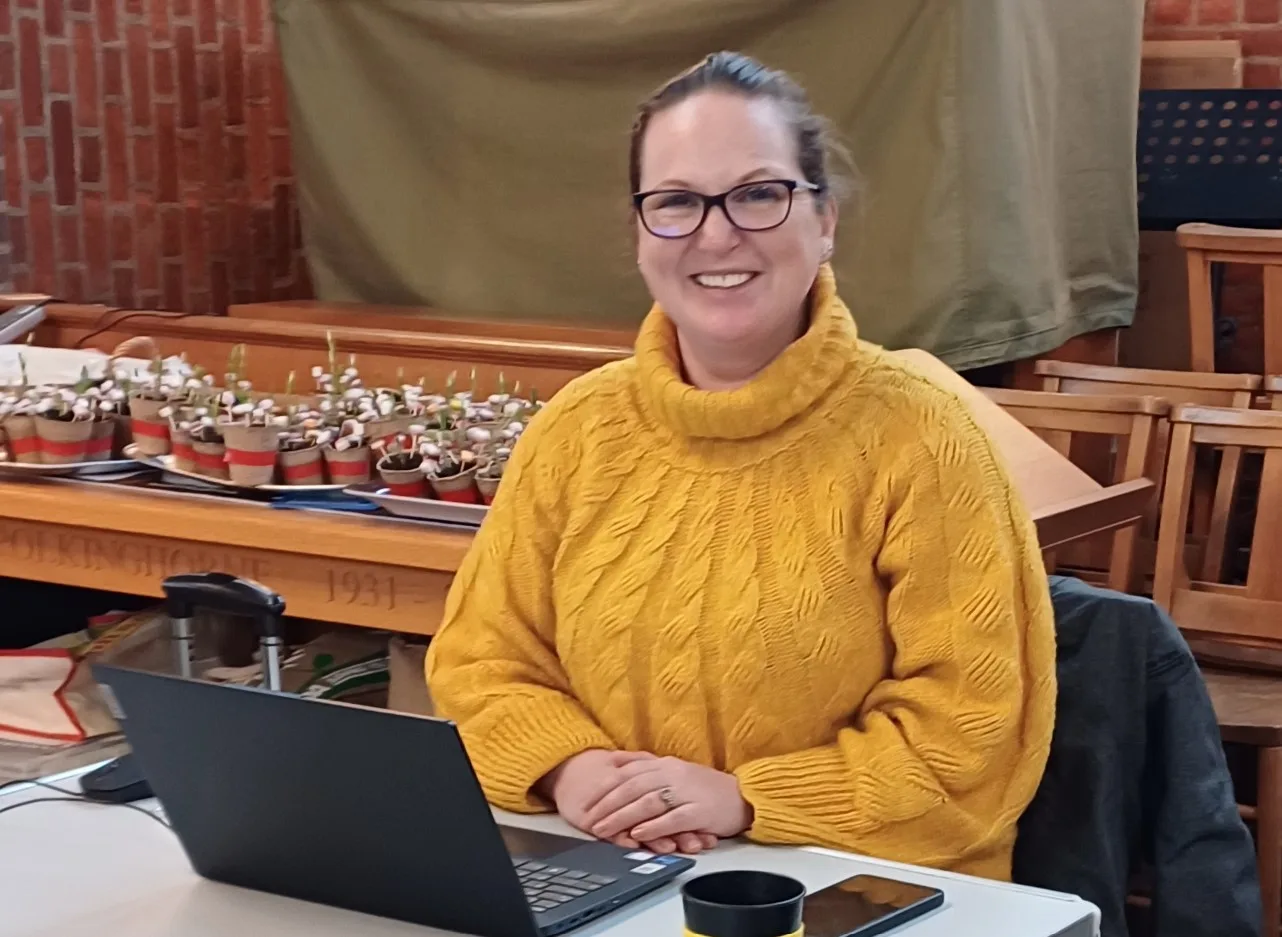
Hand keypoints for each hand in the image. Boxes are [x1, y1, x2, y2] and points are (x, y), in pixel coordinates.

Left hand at [580, 755, 752, 845]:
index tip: (587, 801)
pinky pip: (672, 818)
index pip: (629, 773)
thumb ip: (649, 769)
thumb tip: (617, 764)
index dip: (605, 787)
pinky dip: (653, 827)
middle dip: (608, 804)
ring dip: (623, 817)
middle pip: (633, 787)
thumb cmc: (706, 789)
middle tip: (588, 819)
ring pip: (648, 802)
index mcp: (666, 764)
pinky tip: (638, 834)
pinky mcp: (700, 811)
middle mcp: (674, 774)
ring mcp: (687, 792)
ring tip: (604, 829)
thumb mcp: (676, 772)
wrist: (744, 796)